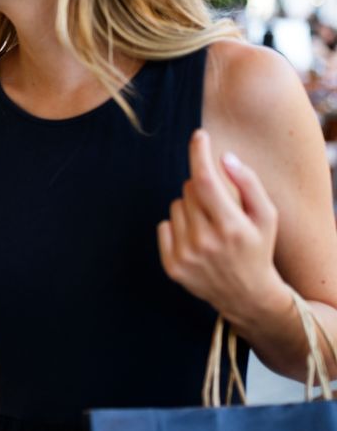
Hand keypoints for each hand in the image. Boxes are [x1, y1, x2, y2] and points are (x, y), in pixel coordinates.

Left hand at [159, 129, 287, 323]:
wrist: (247, 295)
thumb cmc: (257, 248)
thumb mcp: (266, 217)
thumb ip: (248, 184)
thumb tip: (223, 157)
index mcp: (231, 227)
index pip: (206, 180)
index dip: (200, 153)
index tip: (199, 135)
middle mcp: (205, 242)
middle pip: (189, 189)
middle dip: (203, 188)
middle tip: (219, 208)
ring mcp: (186, 256)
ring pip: (176, 205)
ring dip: (190, 208)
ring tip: (209, 228)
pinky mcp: (171, 266)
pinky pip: (164, 225)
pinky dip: (177, 227)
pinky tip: (195, 241)